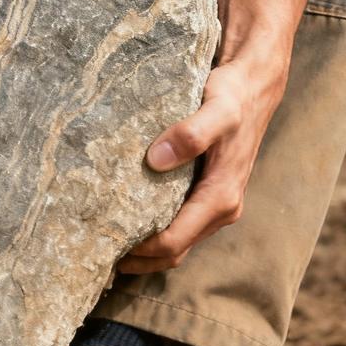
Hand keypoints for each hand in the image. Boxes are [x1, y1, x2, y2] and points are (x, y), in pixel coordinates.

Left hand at [118, 55, 287, 274]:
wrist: (253, 86)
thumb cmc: (234, 97)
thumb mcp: (216, 110)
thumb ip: (191, 134)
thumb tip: (156, 159)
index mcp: (221, 198)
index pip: (174, 241)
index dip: (139, 250)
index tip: (103, 244)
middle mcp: (220, 209)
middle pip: (172, 252)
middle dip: (136, 259)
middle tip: (92, 253)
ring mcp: (213, 204)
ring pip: (174, 242)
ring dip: (142, 250)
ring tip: (102, 243)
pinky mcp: (204, 194)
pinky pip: (176, 224)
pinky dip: (151, 231)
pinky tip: (123, 221)